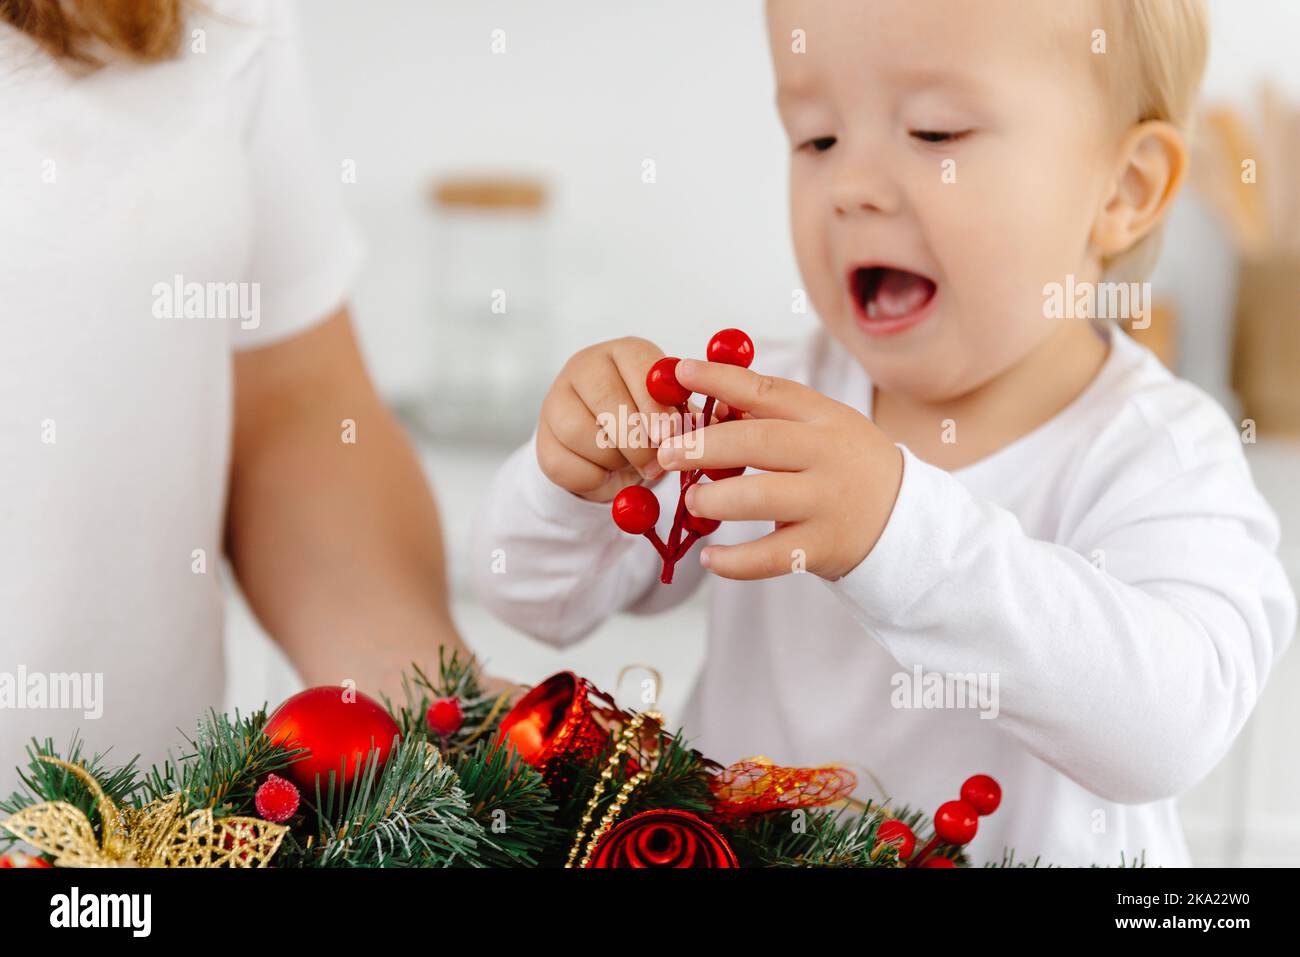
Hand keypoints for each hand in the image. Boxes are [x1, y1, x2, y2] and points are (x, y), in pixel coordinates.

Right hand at [536, 337, 686, 502]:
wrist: (609, 449)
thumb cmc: (649, 424)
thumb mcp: (675, 414)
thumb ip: (691, 419)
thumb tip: (714, 427)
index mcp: (626, 352)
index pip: (639, 366)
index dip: (654, 403)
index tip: (667, 433)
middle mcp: (586, 366)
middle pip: (606, 399)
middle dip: (636, 440)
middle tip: (656, 463)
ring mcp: (556, 399)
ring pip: (580, 432)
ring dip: (614, 459)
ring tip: (630, 463)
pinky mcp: (542, 438)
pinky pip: (564, 464)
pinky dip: (593, 478)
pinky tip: (607, 473)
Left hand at [655, 359, 903, 580]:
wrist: (904, 522)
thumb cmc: (846, 468)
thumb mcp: (823, 430)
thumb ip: (773, 417)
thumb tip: (707, 405)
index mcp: (824, 419)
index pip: (768, 392)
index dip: (720, 379)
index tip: (680, 371)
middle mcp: (827, 456)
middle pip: (758, 442)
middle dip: (704, 445)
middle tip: (667, 453)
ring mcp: (826, 503)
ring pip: (760, 497)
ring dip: (715, 499)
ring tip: (691, 500)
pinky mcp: (822, 548)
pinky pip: (769, 557)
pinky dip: (733, 562)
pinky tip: (709, 558)